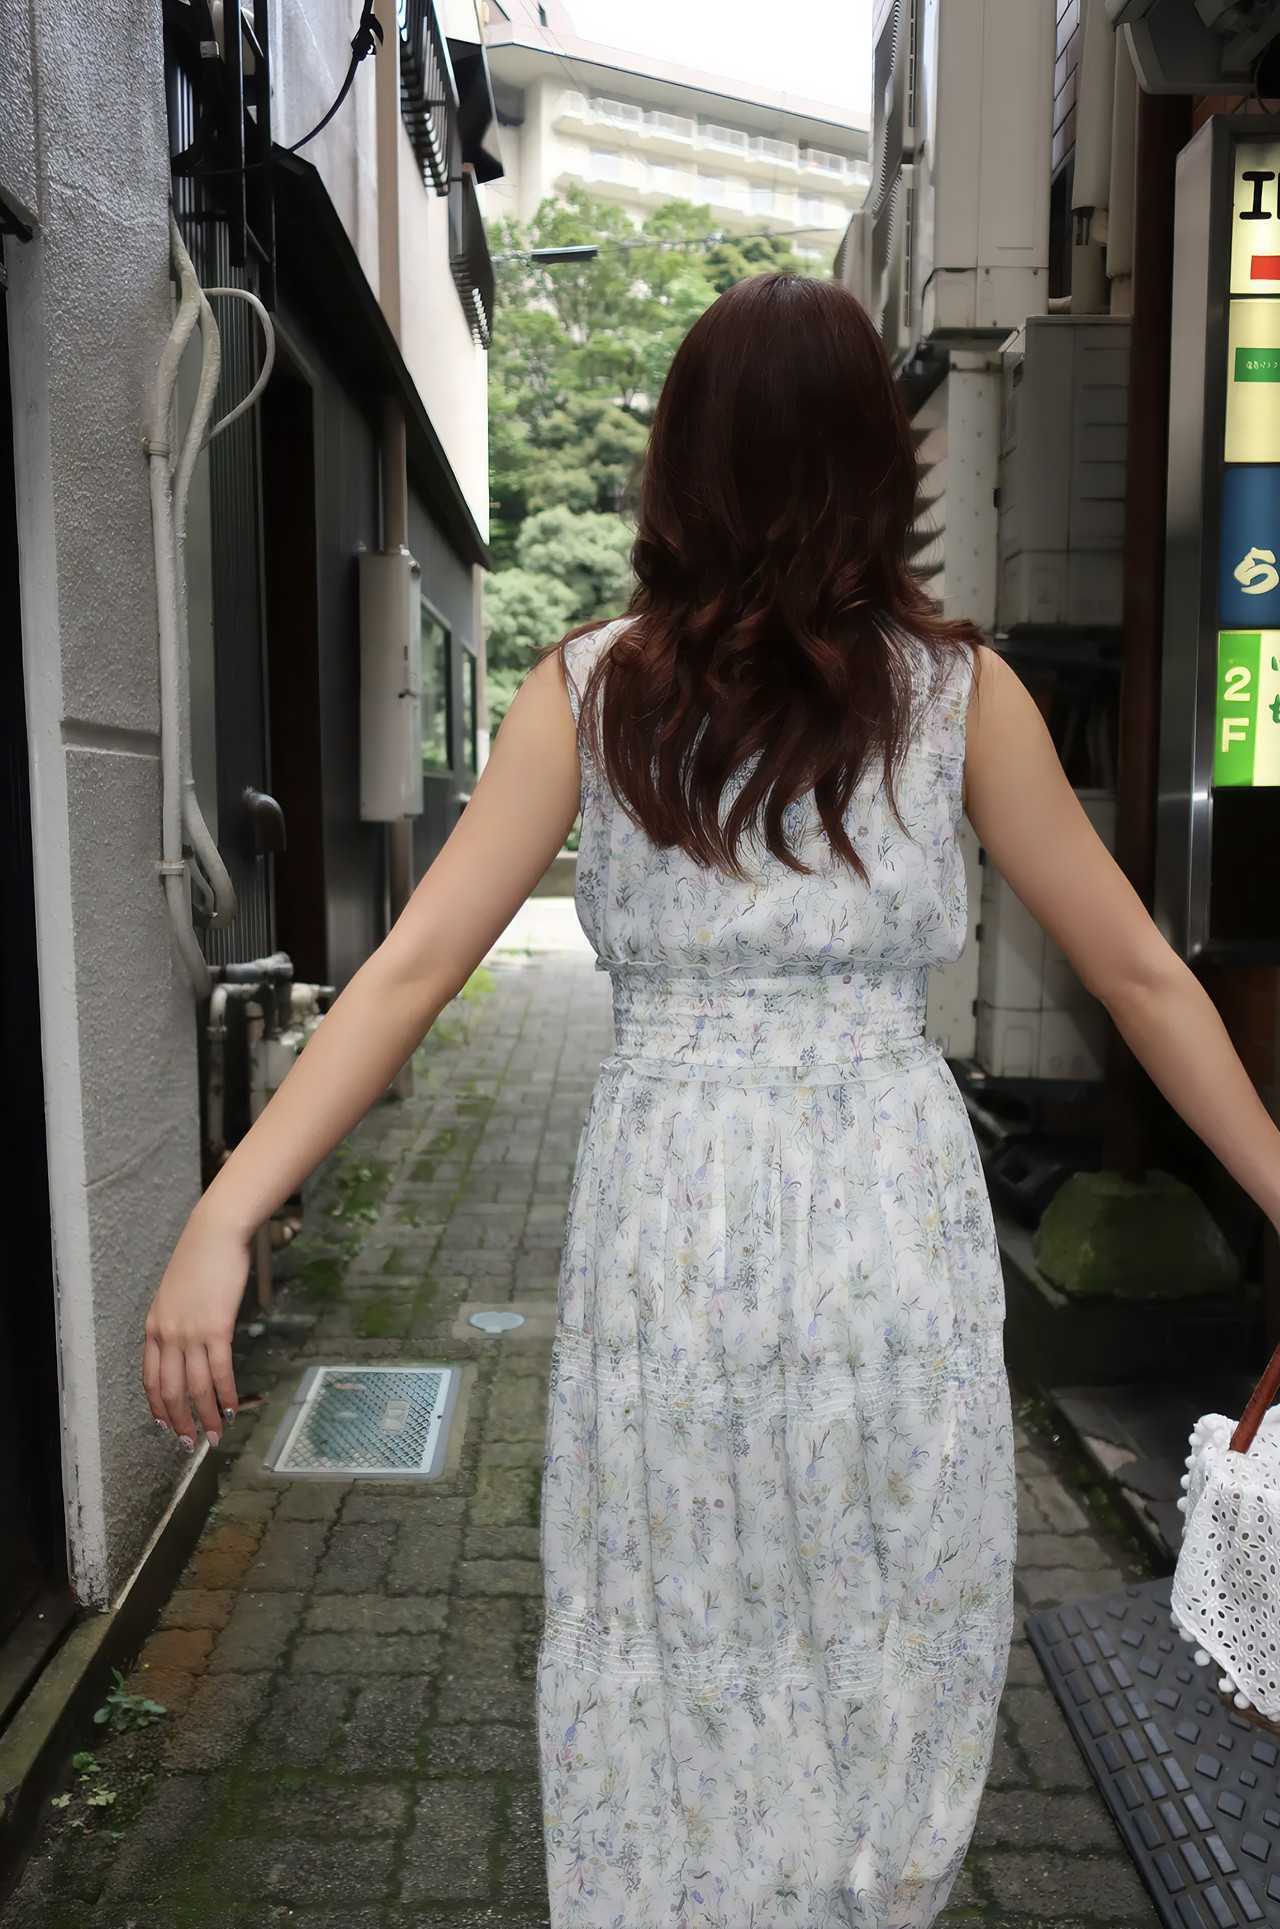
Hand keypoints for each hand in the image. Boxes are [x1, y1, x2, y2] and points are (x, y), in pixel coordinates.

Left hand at [143, 1205, 249, 1448]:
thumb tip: (191, 1343)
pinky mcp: (217, 1328)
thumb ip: (178, 1321)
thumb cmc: (200, 1258)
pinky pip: (220, 1371)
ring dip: (205, 1417)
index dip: (158, 1406)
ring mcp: (190, 1333)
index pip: (151, 1379)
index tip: (165, 1426)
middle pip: (170, 1390)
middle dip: (180, 1422)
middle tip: (189, 1443)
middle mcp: (167, 1334)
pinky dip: (226, 1395)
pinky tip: (231, 1409)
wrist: (214, 1234)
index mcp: (154, 1327)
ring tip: (216, 1436)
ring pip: (196, 1387)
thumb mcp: (177, 1293)